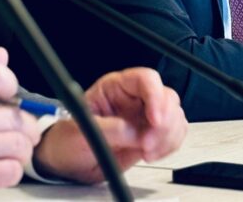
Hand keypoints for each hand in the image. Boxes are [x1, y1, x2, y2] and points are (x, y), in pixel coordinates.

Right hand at [0, 48, 40, 201]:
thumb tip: (1, 55)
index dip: (11, 85)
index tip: (11, 97)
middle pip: (15, 116)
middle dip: (26, 126)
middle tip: (25, 132)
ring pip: (18, 144)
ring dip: (22, 149)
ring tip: (16, 151)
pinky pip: (10, 170)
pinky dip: (13, 170)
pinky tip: (4, 168)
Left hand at [33, 67, 186, 183]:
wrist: (68, 163)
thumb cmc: (69, 140)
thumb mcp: (81, 132)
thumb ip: (108, 130)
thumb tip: (133, 131)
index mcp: (115, 87)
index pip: (145, 78)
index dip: (154, 95)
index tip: (154, 119)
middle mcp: (134, 98)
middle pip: (166, 96)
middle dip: (164, 122)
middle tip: (148, 144)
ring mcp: (144, 116)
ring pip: (174, 115)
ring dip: (168, 135)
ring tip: (147, 151)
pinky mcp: (151, 134)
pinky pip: (174, 133)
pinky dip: (170, 145)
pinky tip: (153, 153)